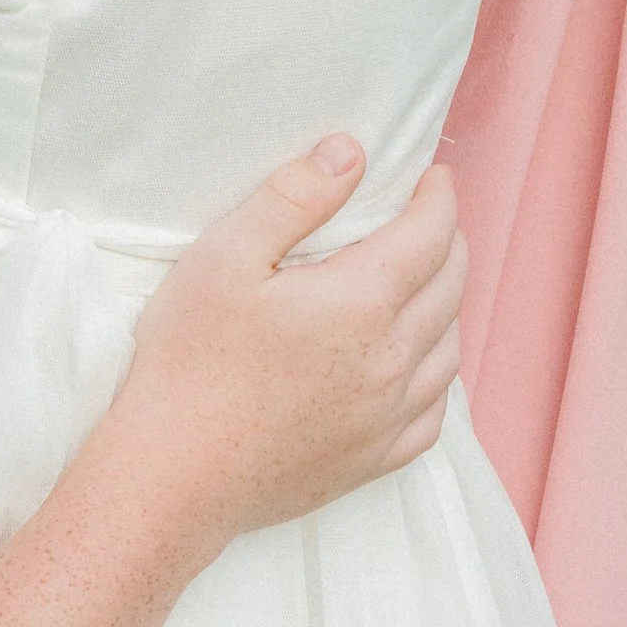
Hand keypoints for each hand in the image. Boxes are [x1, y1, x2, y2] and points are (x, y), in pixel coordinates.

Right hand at [108, 140, 464, 554]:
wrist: (175, 473)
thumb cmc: (190, 359)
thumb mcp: (225, 256)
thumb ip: (292, 197)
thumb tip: (350, 153)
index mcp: (360, 302)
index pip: (430, 235)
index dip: (438, 198)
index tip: (432, 176)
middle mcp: (392, 359)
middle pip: (450, 287)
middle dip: (449, 241)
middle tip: (430, 216)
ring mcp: (389, 416)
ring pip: (451, 349)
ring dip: (448, 304)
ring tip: (426, 280)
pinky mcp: (376, 458)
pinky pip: (435, 412)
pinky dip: (438, 374)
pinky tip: (417, 364)